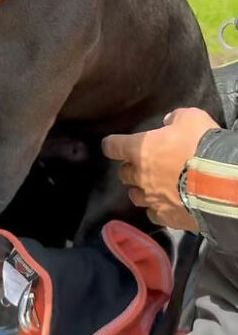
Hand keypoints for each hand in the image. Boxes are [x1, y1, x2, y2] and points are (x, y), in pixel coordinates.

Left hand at [101, 108, 219, 230]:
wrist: (221, 181)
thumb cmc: (201, 145)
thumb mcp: (191, 118)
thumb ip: (175, 119)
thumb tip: (169, 122)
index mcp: (140, 149)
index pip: (113, 146)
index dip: (113, 145)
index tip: (114, 145)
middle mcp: (140, 175)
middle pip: (124, 173)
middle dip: (132, 169)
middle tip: (145, 165)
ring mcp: (152, 198)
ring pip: (135, 196)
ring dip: (141, 190)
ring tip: (152, 187)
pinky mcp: (166, 216)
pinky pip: (154, 214)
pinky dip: (158, 209)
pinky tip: (166, 206)